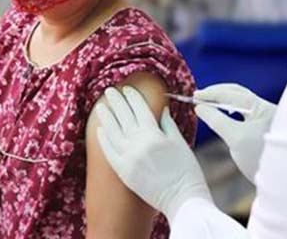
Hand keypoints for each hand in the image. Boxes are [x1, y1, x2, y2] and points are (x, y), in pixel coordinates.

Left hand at [95, 86, 212, 221]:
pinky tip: (100, 131)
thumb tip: (162, 109)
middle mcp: (139, 143)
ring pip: (112, 132)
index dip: (133, 97)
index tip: (127, 89)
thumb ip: (168, 124)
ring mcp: (129, 157)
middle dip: (116, 101)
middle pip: (124, 117)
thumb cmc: (186, 170)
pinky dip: (104, 140)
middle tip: (109, 90)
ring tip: (100, 106)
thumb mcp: (180, 142)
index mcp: (154, 134)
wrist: (182, 198)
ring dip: (106, 117)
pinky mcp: (123, 171)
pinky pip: (109, 152)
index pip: (140, 109)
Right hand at [194, 84, 276, 182]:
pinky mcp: (263, 132)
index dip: (212, 94)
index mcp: (264, 108)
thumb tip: (200, 107)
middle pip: (238, 95)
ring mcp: (266, 121)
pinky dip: (229, 112)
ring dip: (223, 102)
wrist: (281, 183)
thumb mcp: (235, 138)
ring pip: (241, 104)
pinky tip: (221, 117)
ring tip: (207, 105)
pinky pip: (244, 114)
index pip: (233, 93)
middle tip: (198, 97)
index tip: (194, 97)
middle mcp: (267, 110)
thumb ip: (216, 120)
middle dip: (217, 94)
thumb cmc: (259, 159)